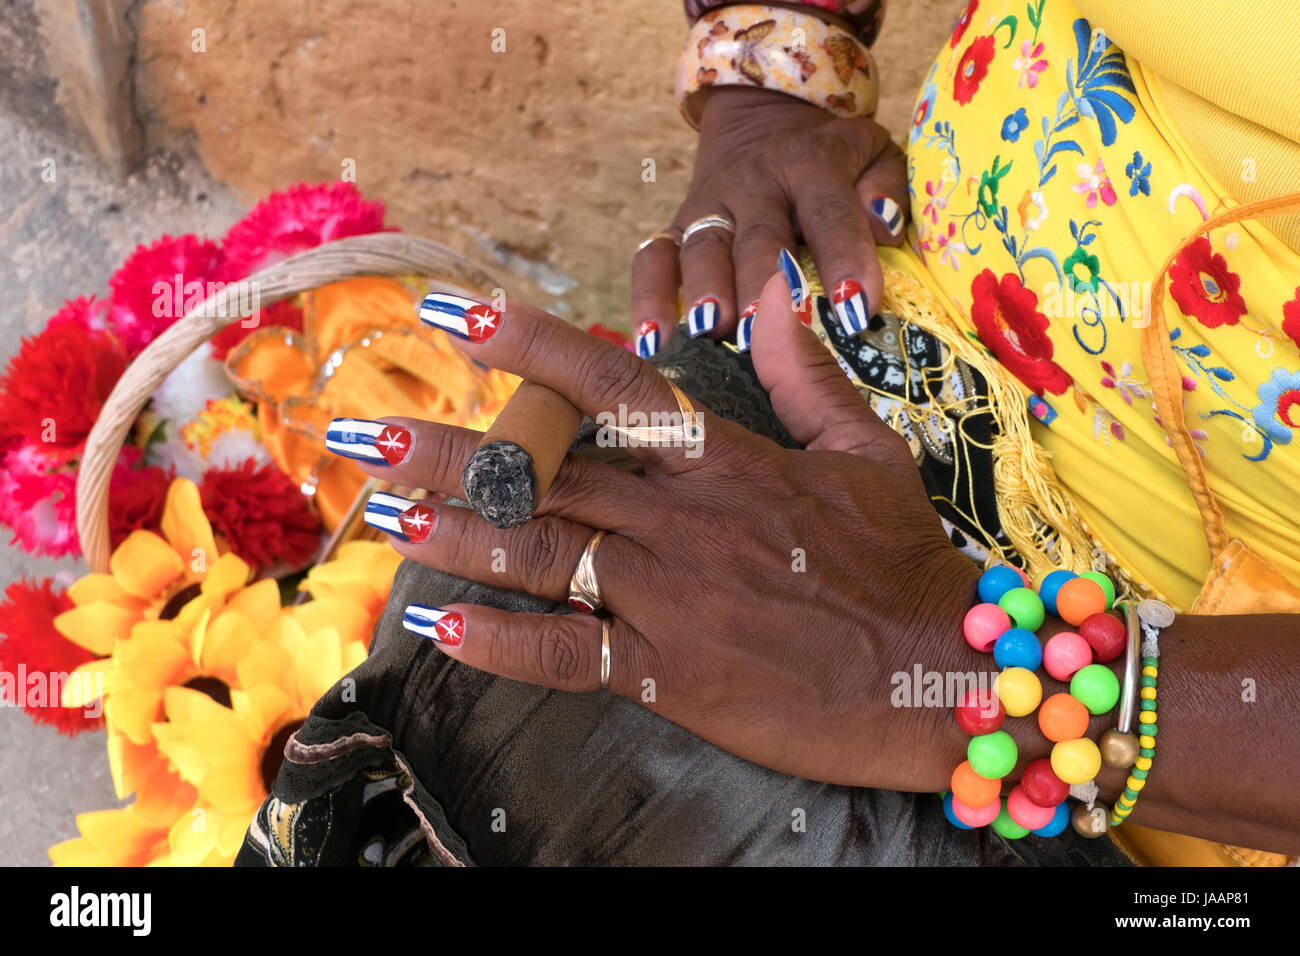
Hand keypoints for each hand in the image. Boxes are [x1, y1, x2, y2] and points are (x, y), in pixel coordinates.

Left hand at [341, 269, 979, 791]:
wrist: (934, 673)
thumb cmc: (901, 562)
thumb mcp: (866, 453)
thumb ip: (805, 373)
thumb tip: (773, 291)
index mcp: (725, 462)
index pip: (613, 387)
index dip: (530, 346)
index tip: (455, 316)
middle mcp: (683, 522)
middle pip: (550, 473)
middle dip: (454, 449)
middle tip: (365, 430)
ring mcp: (671, 599)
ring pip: (543, 556)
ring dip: (459, 532)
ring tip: (388, 510)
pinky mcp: (671, 674)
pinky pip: (571, 656)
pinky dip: (505, 643)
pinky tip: (445, 626)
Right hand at [632, 87, 907, 355]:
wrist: (764, 117)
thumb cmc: (831, 158)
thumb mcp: (872, 152)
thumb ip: (885, 186)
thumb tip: (883, 227)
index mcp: (812, 165)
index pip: (830, 212)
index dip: (844, 258)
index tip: (856, 311)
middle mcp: (756, 184)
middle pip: (758, 236)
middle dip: (762, 283)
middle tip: (768, 329)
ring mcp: (709, 206)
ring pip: (703, 247)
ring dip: (706, 290)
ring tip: (713, 330)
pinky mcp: (675, 227)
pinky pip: (653, 259)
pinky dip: (648, 298)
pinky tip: (652, 342)